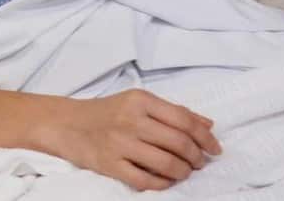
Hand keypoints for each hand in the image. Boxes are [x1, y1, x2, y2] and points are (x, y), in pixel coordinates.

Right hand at [38, 89, 220, 191]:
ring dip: (183, 171)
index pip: (183, 118)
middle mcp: (132, 119)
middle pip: (178, 141)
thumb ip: (172, 111)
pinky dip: (162, 184)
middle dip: (197, 156)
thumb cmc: (107, 112)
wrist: (68, 124)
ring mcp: (120, 143)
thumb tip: (207, 124)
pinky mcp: (110, 165)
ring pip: (165, 163)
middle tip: (201, 163)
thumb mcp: (138, 102)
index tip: (215, 148)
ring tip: (187, 172)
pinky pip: (145, 180)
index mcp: (141, 99)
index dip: (204, 136)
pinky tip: (168, 182)